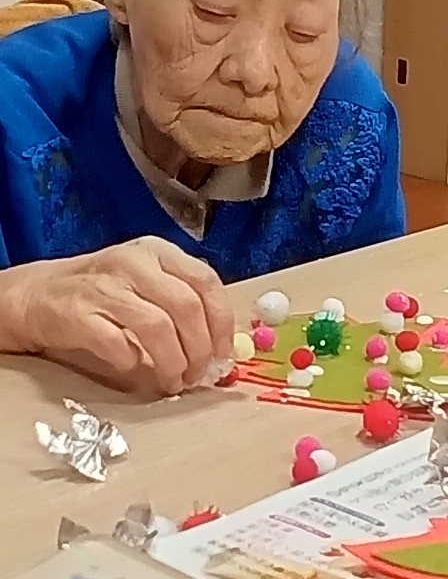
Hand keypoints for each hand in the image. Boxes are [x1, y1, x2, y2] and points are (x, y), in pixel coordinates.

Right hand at [0, 236, 233, 394]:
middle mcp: (134, 262)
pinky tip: (131, 365)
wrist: (40, 294)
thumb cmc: (105, 292)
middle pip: (186, 306)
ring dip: (172, 361)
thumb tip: (218, 348)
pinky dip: (130, 359)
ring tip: (172, 380)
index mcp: (158, 252)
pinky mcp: (77, 312)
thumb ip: (182, 301)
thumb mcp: (147, 281)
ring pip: (156, 325)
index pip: (205, 281)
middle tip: (197, 374)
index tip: (223, 354)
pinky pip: (116, 342)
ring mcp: (105, 285)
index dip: (221, 321)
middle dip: (199, 348)